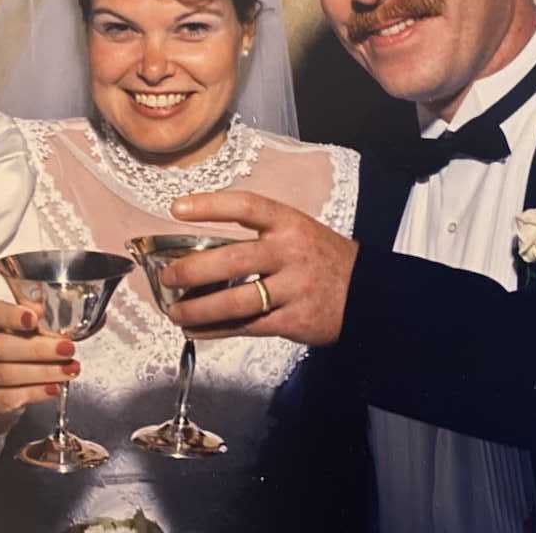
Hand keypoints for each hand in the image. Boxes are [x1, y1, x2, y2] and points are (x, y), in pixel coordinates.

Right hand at [0, 300, 80, 434]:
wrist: (3, 379)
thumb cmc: (17, 340)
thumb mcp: (24, 320)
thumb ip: (32, 311)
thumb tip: (41, 310)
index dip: (11, 316)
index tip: (35, 318)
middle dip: (37, 349)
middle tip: (67, 349)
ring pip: (3, 374)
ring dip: (42, 372)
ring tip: (69, 369)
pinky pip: (4, 399)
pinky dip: (33, 393)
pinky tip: (54, 387)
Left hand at [164, 191, 358, 345]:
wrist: (367, 293)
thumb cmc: (322, 259)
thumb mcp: (298, 232)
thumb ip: (258, 237)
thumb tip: (202, 251)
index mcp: (289, 223)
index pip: (246, 206)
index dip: (209, 205)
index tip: (176, 208)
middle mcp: (290, 253)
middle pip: (231, 259)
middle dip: (191, 270)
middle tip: (167, 276)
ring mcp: (293, 288)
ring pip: (235, 301)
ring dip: (198, 309)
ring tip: (175, 312)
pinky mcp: (294, 320)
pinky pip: (248, 327)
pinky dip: (217, 330)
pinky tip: (197, 330)